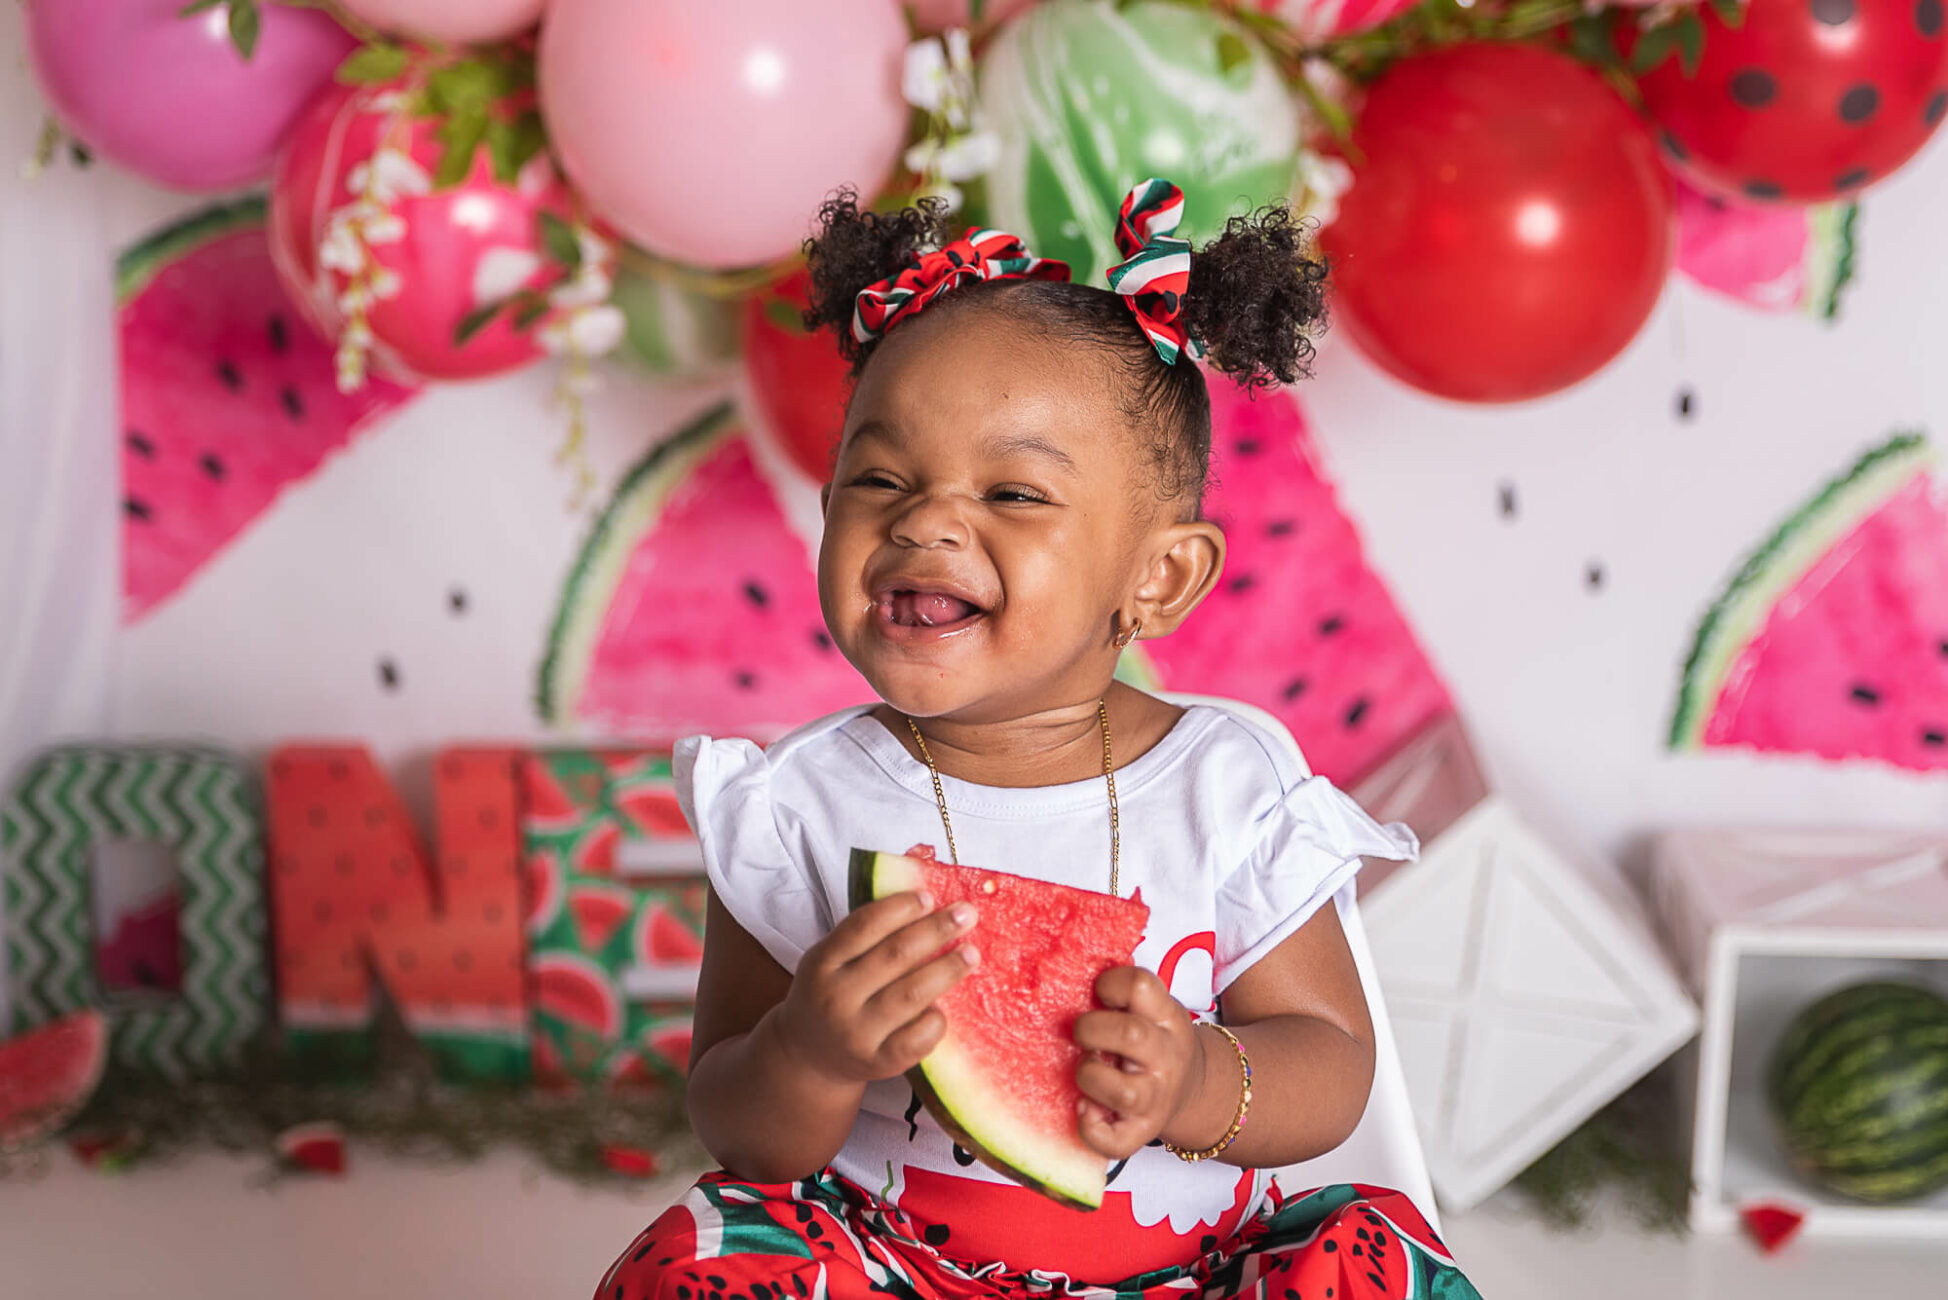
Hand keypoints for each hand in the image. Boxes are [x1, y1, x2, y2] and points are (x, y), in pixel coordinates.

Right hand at [771, 891, 979, 1086]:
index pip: (864, 926)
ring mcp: (856, 1033)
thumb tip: (925, 900)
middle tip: (967, 914)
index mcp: (822, 963)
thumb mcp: (830, 960)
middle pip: (895, 956)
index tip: (930, 897)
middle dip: (936, 930)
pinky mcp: (877, 1063)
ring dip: (947, 969)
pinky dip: (936, 1020)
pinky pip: (916, 1039)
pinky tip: (946, 1007)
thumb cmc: (830, 994)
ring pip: (911, 995)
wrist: (808, 1057)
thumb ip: (864, 935)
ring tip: (972, 954)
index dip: (901, 908)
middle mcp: (836, 997)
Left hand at [1072, 966, 1201, 1160]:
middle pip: (1130, 1035)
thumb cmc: (1154, 1042)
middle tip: (1082, 1034)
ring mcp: (1155, 1098)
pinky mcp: (1140, 1132)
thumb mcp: (1152, 1009)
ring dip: (1091, 1076)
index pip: (1139, 985)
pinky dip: (1091, 1128)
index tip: (1099, 993)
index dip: (1110, 984)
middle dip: (1091, 1030)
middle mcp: (1165, 1057)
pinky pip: (1115, 1142)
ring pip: (1124, 1091)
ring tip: (1087, 1069)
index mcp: (1166, 1018)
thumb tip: (1071, 963)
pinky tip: (1084, 1109)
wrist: (1194, 1090)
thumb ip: (1123, 994)